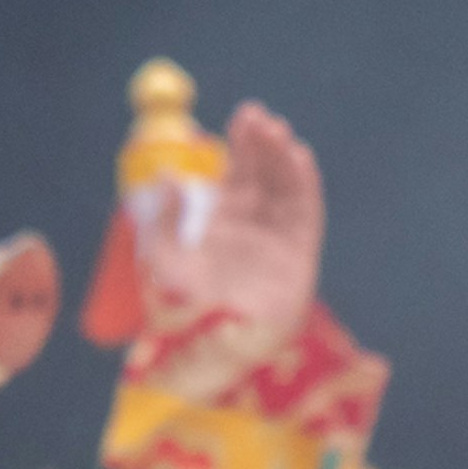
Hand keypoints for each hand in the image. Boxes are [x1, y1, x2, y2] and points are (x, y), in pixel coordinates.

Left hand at [137, 104, 323, 362]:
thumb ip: (164, 219)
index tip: (245, 116)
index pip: (239, 174)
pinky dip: (305, 185)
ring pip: (287, 189)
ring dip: (285, 159)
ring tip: (278, 133)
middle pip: (265, 175)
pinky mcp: (299, 258)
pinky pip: (305, 214)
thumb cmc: (184, 311)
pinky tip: (299, 158)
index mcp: (222, 225)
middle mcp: (254, 230)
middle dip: (265, 145)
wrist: (215, 352)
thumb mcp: (162, 260)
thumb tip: (169, 176)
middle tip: (260, 117)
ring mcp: (279, 242)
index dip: (243, 145)